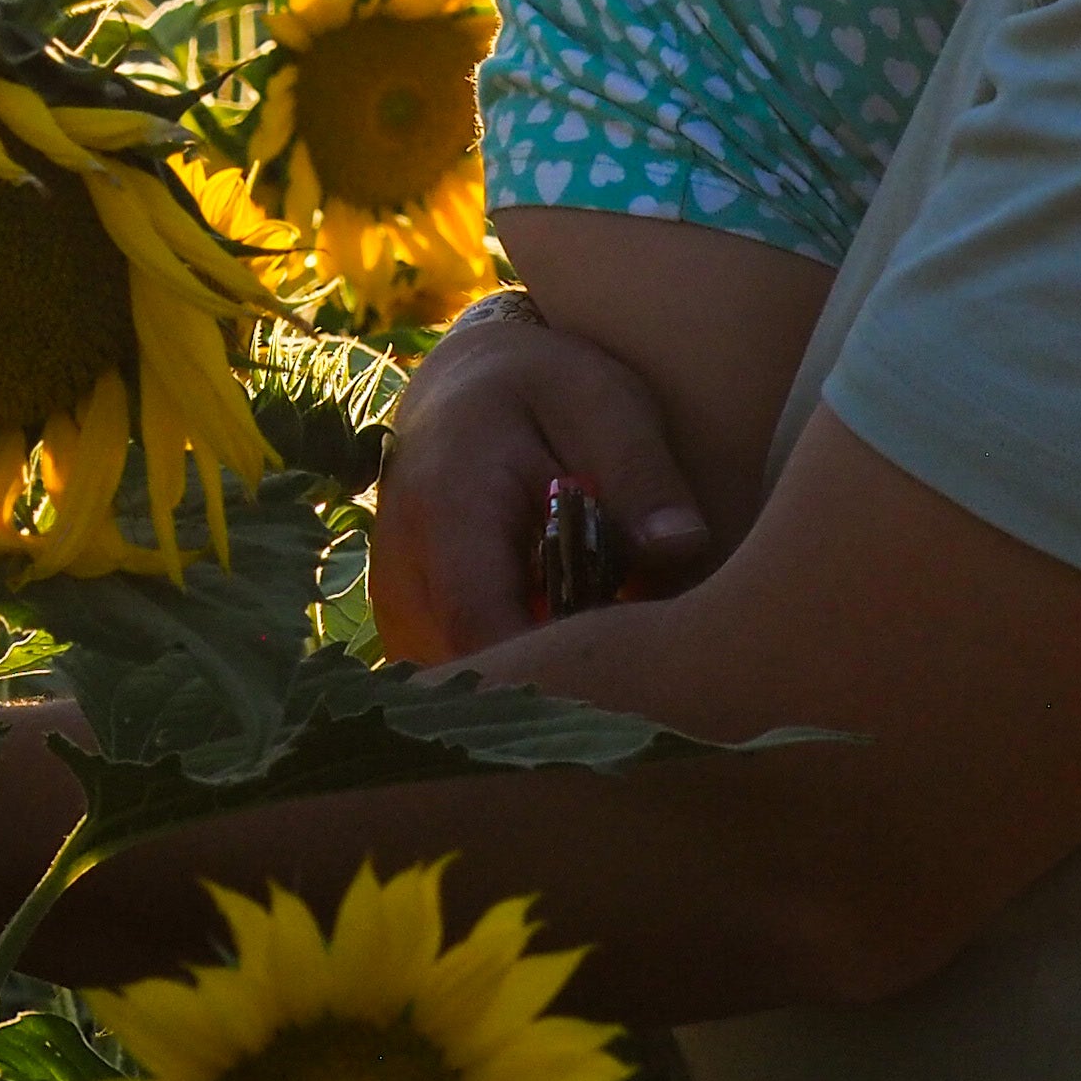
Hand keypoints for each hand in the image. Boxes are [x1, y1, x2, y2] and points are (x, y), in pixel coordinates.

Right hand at [369, 296, 717, 659]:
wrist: (465, 386)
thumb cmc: (543, 390)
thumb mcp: (603, 405)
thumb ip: (641, 476)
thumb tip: (684, 548)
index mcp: (444, 508)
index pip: (484, 631)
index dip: (559, 672)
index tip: (637, 678)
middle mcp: (400, 573)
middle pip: (480, 681)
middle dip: (565, 687)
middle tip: (644, 667)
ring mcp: (396, 610)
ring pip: (473, 694)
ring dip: (544, 684)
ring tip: (609, 644)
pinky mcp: (408, 631)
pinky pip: (465, 685)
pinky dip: (521, 676)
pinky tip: (569, 641)